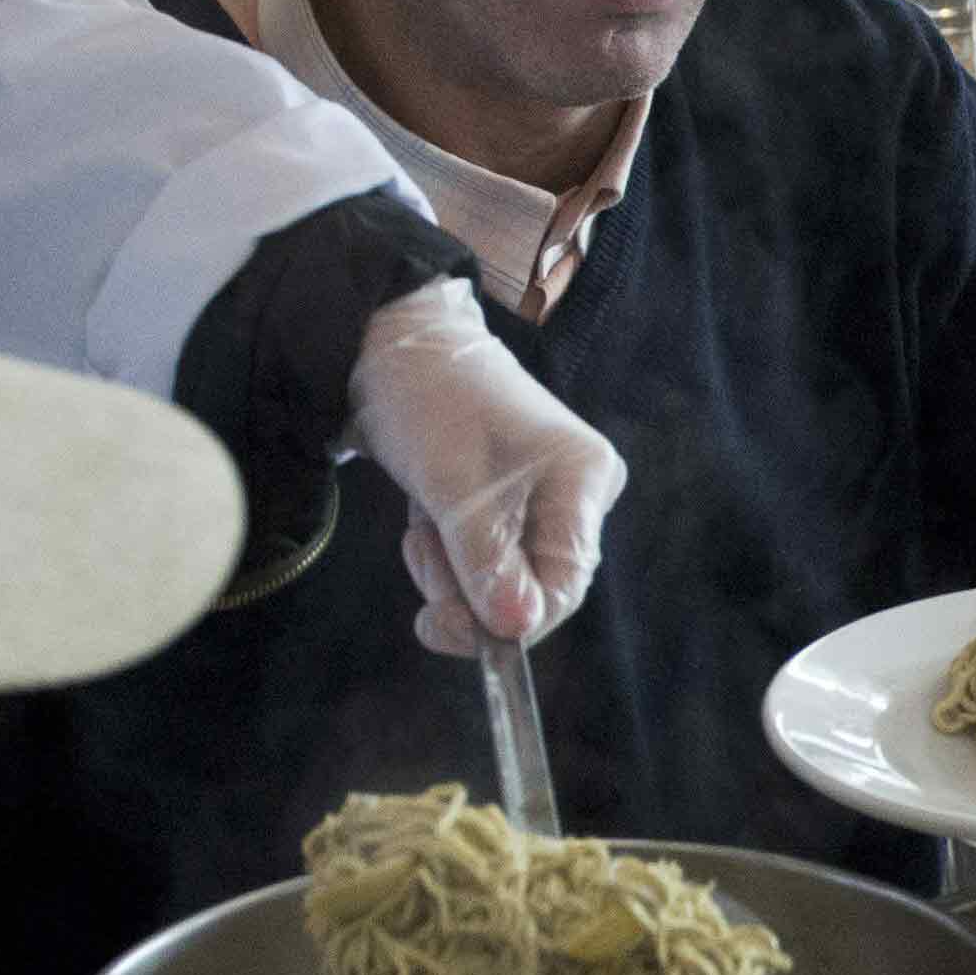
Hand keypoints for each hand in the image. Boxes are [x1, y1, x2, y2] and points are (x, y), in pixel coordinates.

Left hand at [349, 281, 619, 652]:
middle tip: (420, 549)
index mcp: (582, 480)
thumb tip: (519, 628)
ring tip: (421, 522)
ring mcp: (545, 500)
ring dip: (449, 567)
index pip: (565, 584)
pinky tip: (428, 515)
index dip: (511, 620)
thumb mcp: (453, 489)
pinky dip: (448, 550)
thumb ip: (488, 563)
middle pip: (535, 585)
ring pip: (502, 578)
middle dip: (468, 586)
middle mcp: (577, 494)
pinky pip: (484, 558)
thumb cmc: (430, 401)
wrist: (392, 346)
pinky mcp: (511, 504)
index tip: (441, 628)